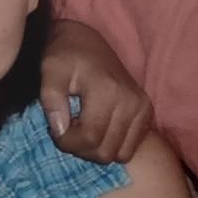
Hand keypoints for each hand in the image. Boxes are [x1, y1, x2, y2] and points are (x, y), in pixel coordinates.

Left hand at [40, 20, 151, 163]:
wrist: (88, 42)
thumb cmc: (66, 56)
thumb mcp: (50, 71)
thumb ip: (51, 100)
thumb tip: (60, 130)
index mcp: (108, 90)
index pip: (89, 138)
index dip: (67, 142)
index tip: (55, 129)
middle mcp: (131, 102)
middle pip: (105, 152)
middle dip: (80, 148)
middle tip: (68, 129)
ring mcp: (143, 109)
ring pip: (119, 155)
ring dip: (96, 150)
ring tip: (83, 129)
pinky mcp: (147, 114)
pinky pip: (129, 149)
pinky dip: (111, 146)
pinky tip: (98, 129)